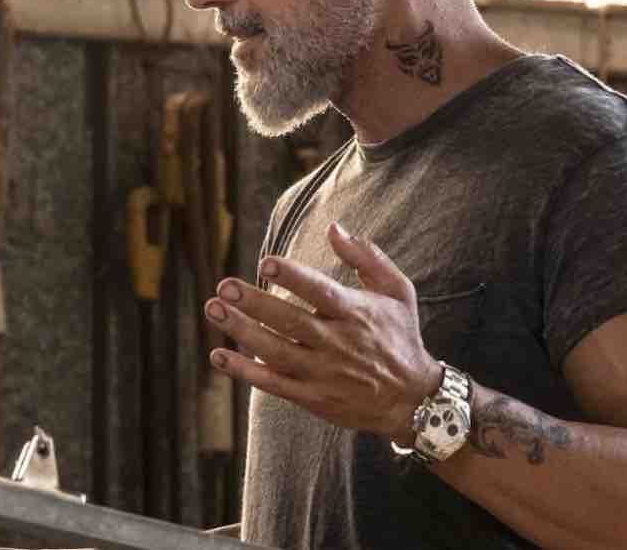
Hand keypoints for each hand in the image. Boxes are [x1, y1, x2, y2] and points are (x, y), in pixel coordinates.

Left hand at [203, 221, 441, 440]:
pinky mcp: (313, 398)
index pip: (321, 293)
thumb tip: (335, 227)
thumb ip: (367, 257)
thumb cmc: (400, 336)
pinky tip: (219, 355)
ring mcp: (323, 373)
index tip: (265, 261)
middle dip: (255, 303)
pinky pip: (273, 384)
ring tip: (214, 310)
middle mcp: (338, 343)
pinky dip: (245, 371)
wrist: (412, 399)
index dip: (293, 277)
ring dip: (242, 331)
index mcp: (357, 314)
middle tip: (224, 286)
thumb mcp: (397, 291)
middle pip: (291, 321)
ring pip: (276, 352)